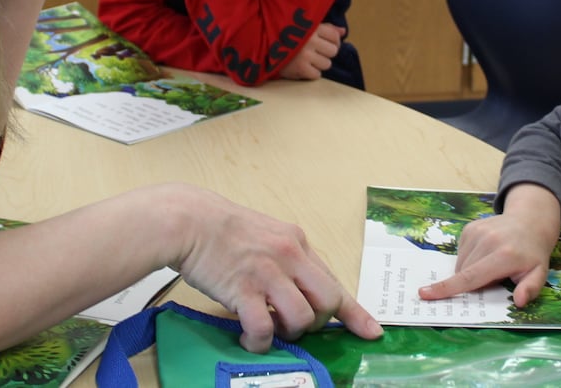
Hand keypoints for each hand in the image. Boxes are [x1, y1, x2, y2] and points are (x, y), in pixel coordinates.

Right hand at [173, 186, 381, 351]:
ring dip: (288, 333)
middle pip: (328, 302)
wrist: (188, 220)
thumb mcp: (267, 234)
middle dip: (317, 323)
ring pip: (302, 318)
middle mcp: (290, 256)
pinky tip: (249, 338)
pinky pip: (264, 328)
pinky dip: (260, 341)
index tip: (372, 332)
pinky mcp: (243, 290)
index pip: (335, 282)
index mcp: (297, 243)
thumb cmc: (222, 228)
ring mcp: (268, 273)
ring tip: (268, 329)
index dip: (355, 312)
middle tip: (295, 325)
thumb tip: (300, 290)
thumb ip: (288, 259)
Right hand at [279, 23, 342, 80]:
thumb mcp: (305, 27)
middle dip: (326, 53)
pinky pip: (317, 75)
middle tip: (315, 52)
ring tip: (307, 60)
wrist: (263, 47)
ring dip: (319, 64)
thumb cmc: (287, 37)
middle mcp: (310, 40)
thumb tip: (343, 31)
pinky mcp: (300, 69)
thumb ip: (326, 28)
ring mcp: (305, 55)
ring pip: (327, 64)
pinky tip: (302, 67)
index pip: (335, 36)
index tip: (326, 43)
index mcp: (312, 27)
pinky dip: (311, 73)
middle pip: (333, 51)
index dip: (334, 41)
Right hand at [418, 183, 560, 307]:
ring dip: (469, 272)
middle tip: (493, 279)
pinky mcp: (470, 228)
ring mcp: (477, 231)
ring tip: (491, 265)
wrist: (529, 221)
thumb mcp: (539, 273)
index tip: (425, 294)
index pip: (471, 277)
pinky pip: (460, 253)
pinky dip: (468, 260)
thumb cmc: (532, 253)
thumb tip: (519, 302)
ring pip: (460, 264)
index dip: (448, 288)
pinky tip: (484, 255)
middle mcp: (488, 241)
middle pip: (463, 273)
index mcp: (504, 256)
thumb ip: (530, 288)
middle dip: (470, 284)